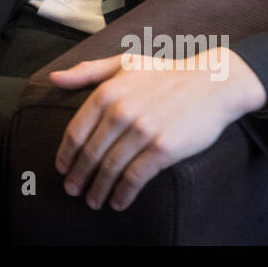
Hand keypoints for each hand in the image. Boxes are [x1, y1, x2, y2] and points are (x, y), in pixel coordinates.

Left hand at [49, 48, 265, 211]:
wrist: (213, 82)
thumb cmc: (166, 73)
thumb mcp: (124, 63)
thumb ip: (88, 72)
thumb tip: (54, 79)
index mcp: (107, 92)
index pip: (76, 131)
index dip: (66, 154)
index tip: (62, 169)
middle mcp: (121, 111)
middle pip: (90, 154)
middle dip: (78, 176)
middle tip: (72, 190)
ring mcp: (142, 130)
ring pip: (110, 168)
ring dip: (98, 189)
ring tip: (93, 201)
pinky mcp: (163, 148)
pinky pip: (135, 177)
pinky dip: (123, 193)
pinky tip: (118, 202)